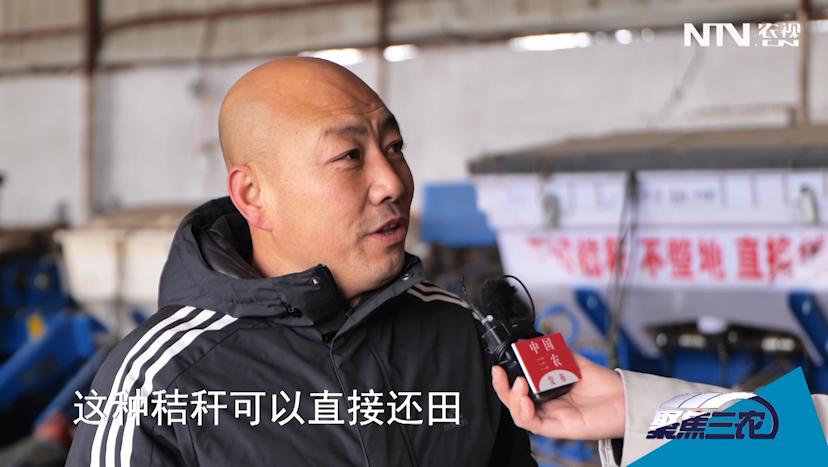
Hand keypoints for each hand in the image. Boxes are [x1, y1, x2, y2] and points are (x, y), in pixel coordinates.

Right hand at [492, 352, 625, 439]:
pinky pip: (535, 425)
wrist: (624, 399)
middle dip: (502, 388)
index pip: (518, 389)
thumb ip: (557, 353)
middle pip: (514, 402)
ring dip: (512, 399)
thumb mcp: (575, 362)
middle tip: (500, 373)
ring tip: (518, 384)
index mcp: (547, 392)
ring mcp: (552, 418)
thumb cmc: (604, 386)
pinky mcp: (559, 428)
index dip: (505, 380)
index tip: (499, 365)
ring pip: (519, 415)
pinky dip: (525, 412)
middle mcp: (547, 406)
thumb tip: (537, 341)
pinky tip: (525, 399)